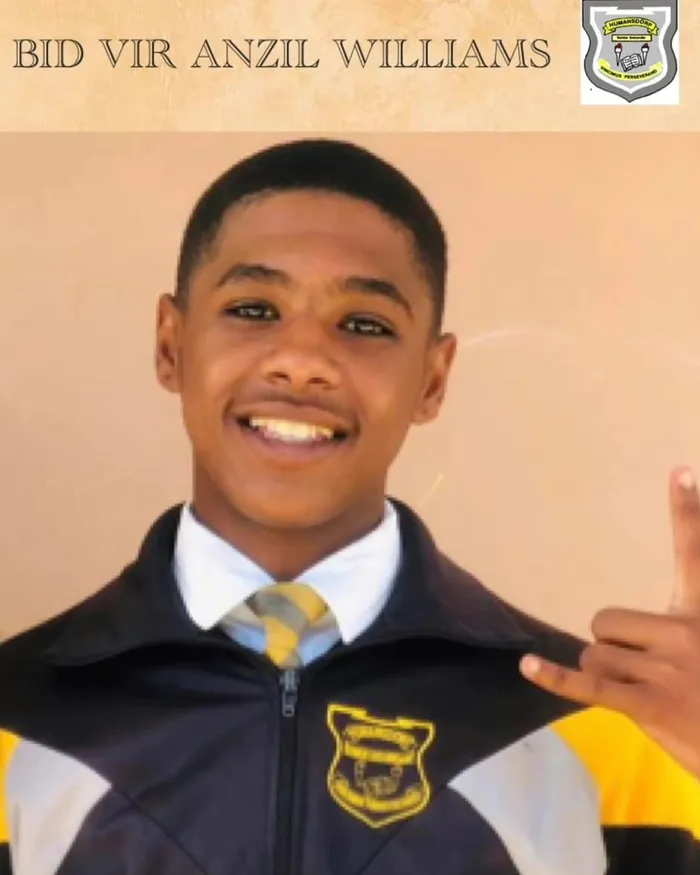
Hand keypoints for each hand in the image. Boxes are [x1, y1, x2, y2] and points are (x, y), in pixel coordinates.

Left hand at [520, 467, 699, 779]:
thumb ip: (680, 625)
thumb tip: (634, 624)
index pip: (694, 552)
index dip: (687, 510)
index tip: (680, 471)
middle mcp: (685, 632)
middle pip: (605, 621)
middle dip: (612, 647)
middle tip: (642, 674)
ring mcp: (666, 669)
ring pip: (594, 655)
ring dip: (607, 677)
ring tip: (644, 698)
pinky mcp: (649, 704)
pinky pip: (589, 684)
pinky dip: (555, 677)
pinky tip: (528, 666)